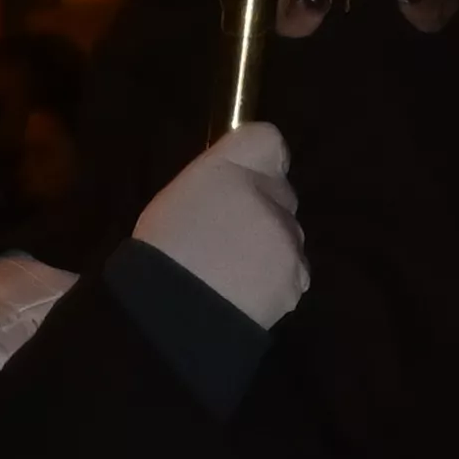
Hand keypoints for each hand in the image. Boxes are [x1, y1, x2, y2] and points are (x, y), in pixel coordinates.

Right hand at [130, 118, 305, 329]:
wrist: (178, 318)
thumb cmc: (160, 257)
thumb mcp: (173, 201)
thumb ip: (215, 182)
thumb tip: (236, 181)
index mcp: (229, 168)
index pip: (267, 140)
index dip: (259, 159)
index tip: (246, 178)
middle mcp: (268, 193)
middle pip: (280, 191)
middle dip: (263, 209)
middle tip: (227, 239)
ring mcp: (288, 236)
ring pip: (288, 233)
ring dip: (270, 246)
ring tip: (234, 274)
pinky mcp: (298, 275)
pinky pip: (293, 270)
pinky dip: (277, 279)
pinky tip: (246, 294)